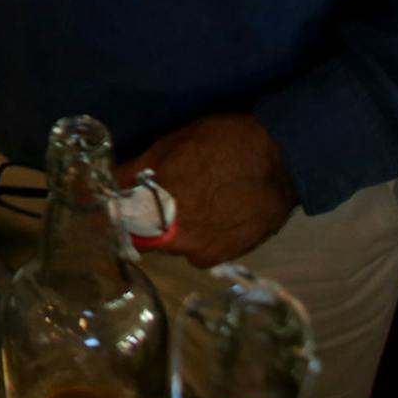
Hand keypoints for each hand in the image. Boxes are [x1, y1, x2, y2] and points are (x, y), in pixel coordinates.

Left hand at [117, 114, 297, 268]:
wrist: (283, 157)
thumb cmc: (221, 143)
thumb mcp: (169, 145)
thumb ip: (135, 171)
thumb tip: (113, 185)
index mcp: (155, 208)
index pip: (123, 223)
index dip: (123, 215)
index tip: (124, 206)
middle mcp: (177, 238)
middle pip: (150, 238)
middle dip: (152, 221)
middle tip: (166, 200)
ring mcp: (205, 250)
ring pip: (178, 246)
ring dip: (180, 231)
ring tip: (197, 205)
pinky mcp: (230, 254)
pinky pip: (204, 251)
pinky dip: (205, 237)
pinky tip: (216, 215)